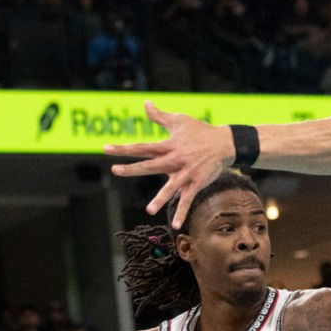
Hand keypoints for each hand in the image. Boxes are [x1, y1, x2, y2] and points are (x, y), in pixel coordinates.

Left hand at [103, 101, 233, 228]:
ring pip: (171, 187)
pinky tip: (177, 226)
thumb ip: (159, 116)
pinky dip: (183, 213)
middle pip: (151, 165)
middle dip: (133, 168)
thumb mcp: (179, 120)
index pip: (142, 147)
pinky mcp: (196, 183)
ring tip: (150, 210)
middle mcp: (175, 160)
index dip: (124, 148)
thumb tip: (145, 103)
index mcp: (168, 146)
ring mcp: (186, 173)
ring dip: (161, 199)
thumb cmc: (200, 131)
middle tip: (115, 170)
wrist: (225, 143)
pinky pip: (188, 200)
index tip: (106, 149)